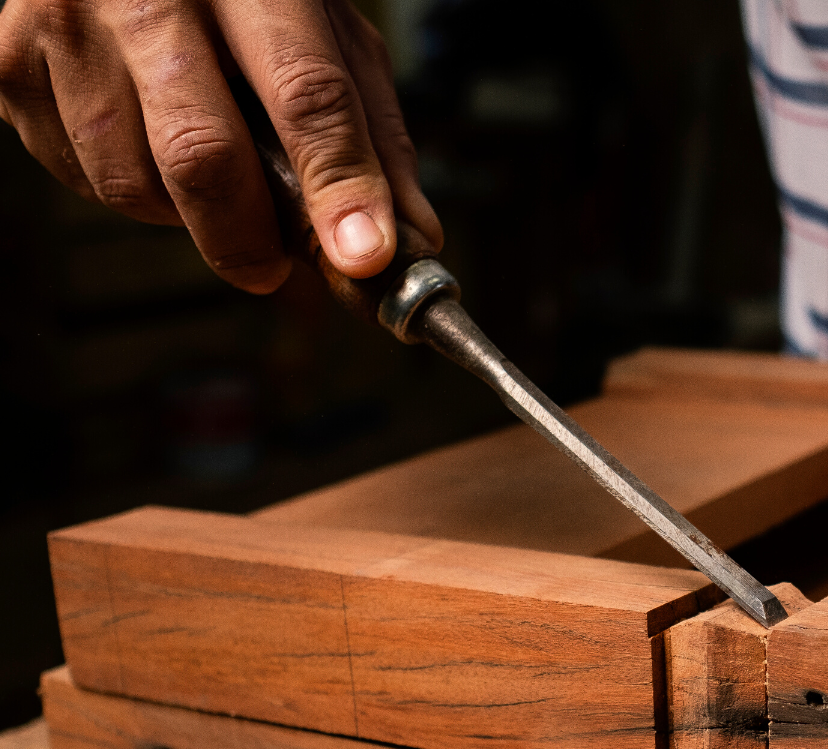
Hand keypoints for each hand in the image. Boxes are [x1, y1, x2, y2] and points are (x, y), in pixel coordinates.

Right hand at [0, 0, 441, 291]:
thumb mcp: (321, 28)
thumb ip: (368, 133)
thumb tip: (411, 240)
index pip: (305, 94)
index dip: (339, 187)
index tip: (363, 260)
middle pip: (203, 155)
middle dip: (252, 240)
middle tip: (276, 267)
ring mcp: (64, 23)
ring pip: (135, 183)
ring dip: (186, 215)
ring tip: (207, 164)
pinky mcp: (8, 61)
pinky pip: (78, 175)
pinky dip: (127, 187)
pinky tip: (142, 134)